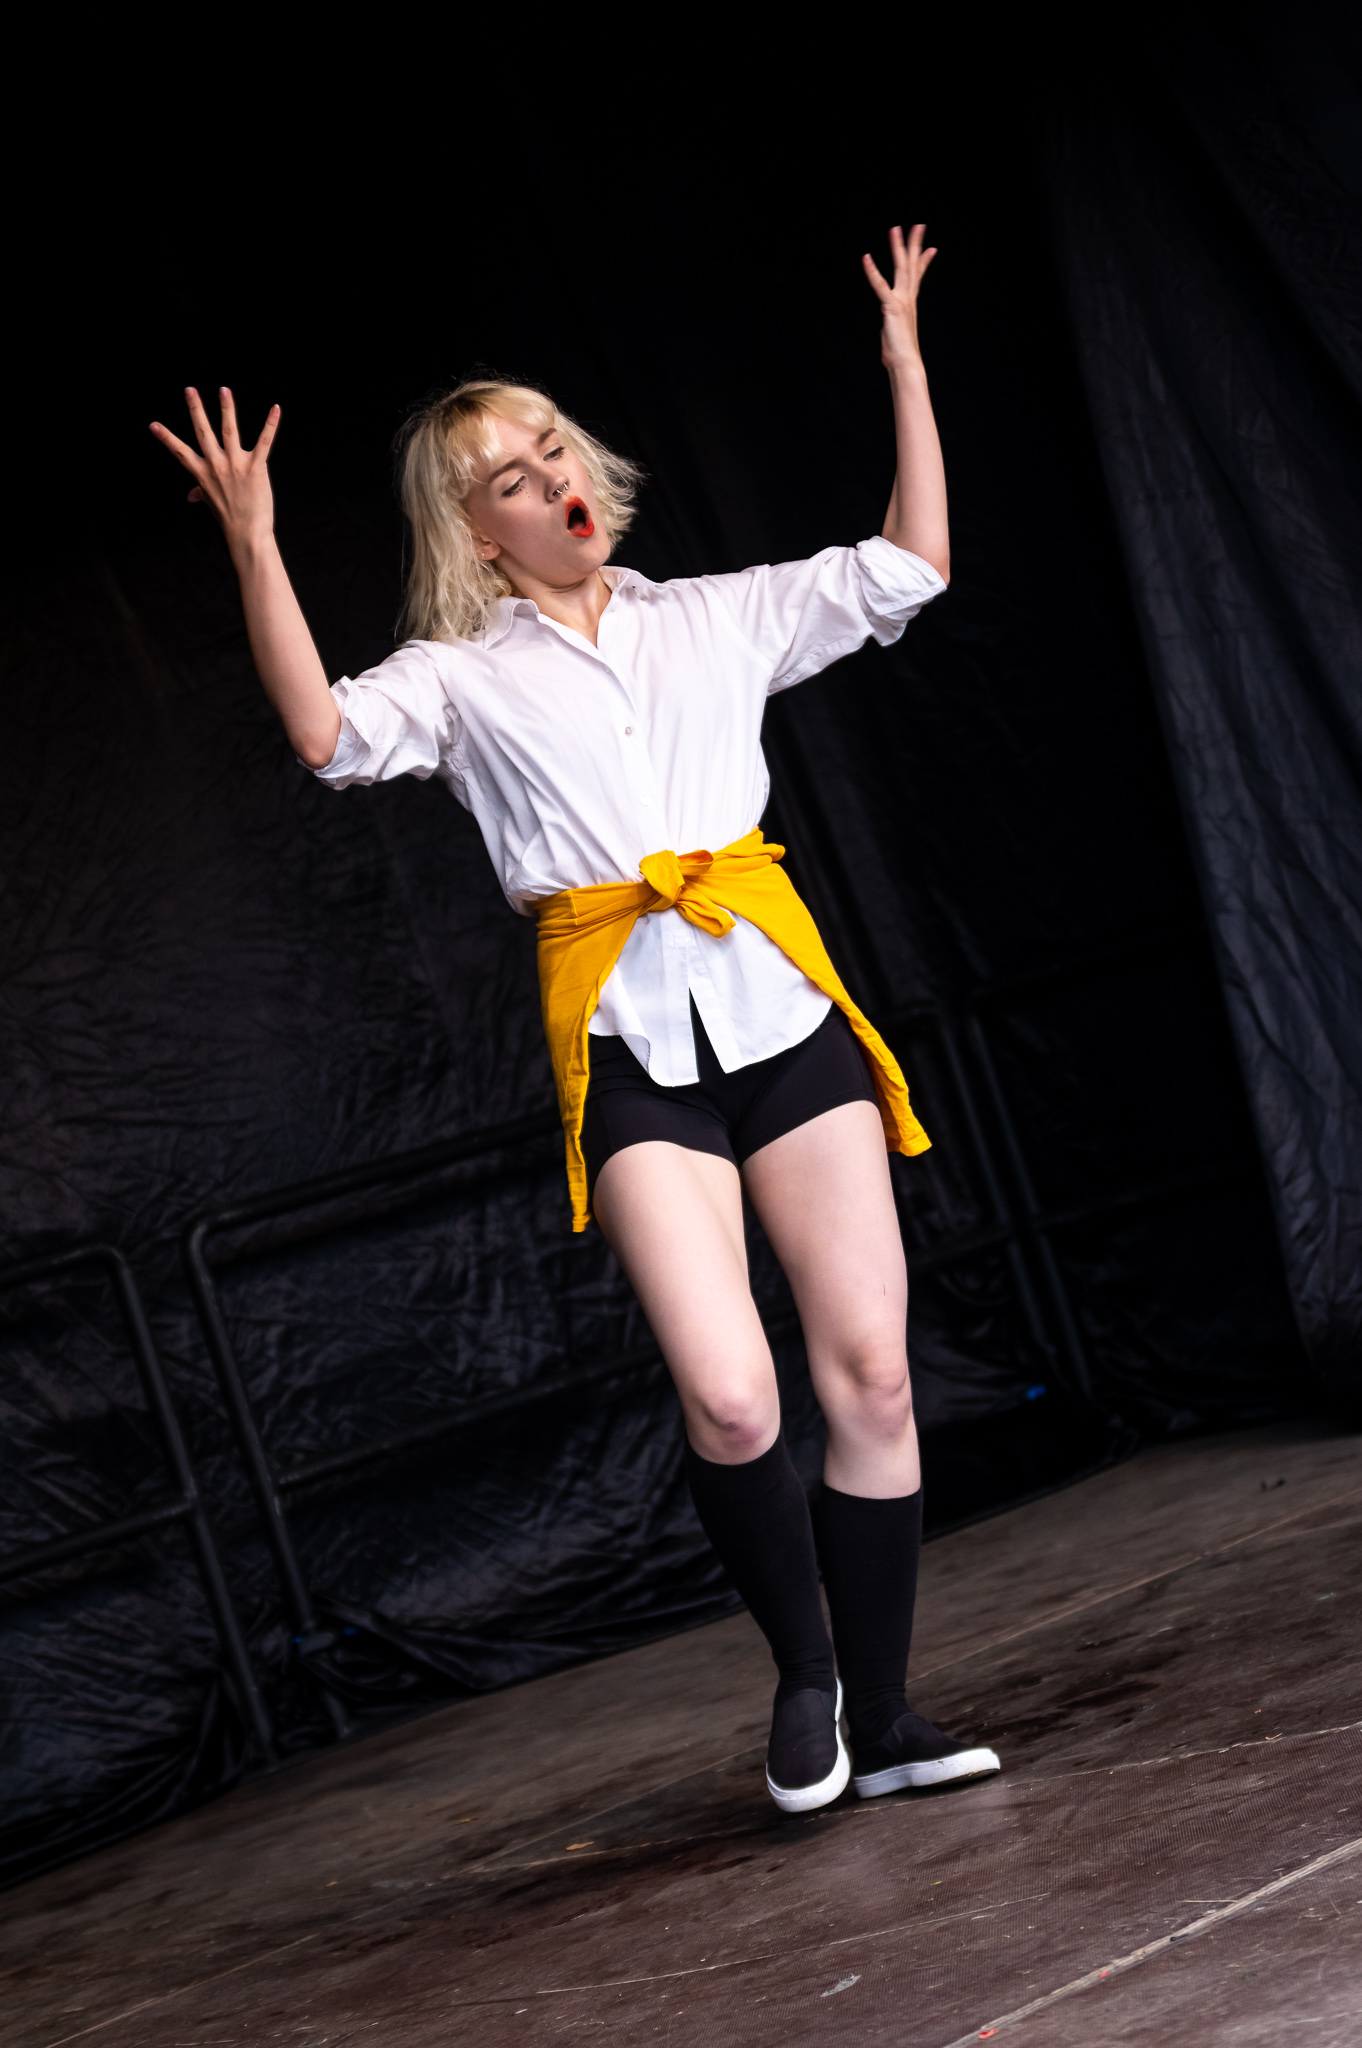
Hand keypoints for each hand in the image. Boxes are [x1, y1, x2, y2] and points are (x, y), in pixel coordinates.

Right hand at [149, 387, 279, 553]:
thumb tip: (191, 496)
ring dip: (226, 408)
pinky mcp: (256, 467)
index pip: (179, 451)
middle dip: (195, 409)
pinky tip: (276, 409)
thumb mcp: (211, 503)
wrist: (247, 534)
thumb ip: (201, 492)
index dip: (166, 438)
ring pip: (229, 430)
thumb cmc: (228, 518)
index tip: (153, 424)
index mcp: (202, 473)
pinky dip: (271, 424)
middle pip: (203, 432)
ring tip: (223, 389)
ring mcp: (236, 464)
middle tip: (189, 389)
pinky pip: (264, 441)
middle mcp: (216, 465)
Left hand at [863, 224, 936, 373]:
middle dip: (914, 243)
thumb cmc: (900, 356)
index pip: (917, 277)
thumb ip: (892, 326)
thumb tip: (890, 330)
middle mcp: (908, 299)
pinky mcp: (891, 307)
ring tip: (895, 228)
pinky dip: (872, 272)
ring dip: (898, 247)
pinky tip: (866, 258)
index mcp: (910, 304)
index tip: (932, 248)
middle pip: (912, 265)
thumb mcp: (896, 335)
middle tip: (919, 224)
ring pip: (901, 268)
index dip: (923, 261)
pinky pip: (880, 286)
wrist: (906, 365)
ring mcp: (901, 301)